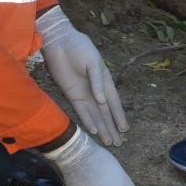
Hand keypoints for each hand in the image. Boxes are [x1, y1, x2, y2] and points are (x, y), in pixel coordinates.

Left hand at [36, 6, 127, 145]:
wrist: (59, 42)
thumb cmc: (79, 48)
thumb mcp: (93, 62)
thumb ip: (98, 81)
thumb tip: (103, 101)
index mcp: (104, 79)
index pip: (114, 101)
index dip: (119, 115)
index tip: (125, 129)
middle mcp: (95, 89)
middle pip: (105, 112)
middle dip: (112, 127)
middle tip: (119, 143)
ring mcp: (83, 93)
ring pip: (95, 115)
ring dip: (102, 127)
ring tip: (108, 142)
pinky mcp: (71, 94)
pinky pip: (81, 110)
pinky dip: (88, 120)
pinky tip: (94, 130)